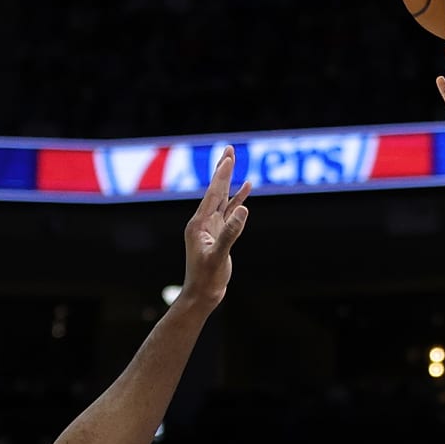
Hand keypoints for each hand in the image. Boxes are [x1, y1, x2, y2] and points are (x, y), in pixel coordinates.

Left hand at [179, 146, 252, 310]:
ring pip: (222, 199)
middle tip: (228, 149)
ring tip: (233, 162)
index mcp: (199, 224)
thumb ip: (230, 233)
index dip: (222, 175)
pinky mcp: (219, 234)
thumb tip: (243, 209)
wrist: (202, 295)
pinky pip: (229, 212)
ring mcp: (211, 227)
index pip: (213, 194)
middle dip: (223, 170)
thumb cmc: (206, 278)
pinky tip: (245, 190)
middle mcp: (203, 222)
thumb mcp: (218, 256)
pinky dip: (237, 200)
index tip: (228, 156)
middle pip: (215, 190)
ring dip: (229, 181)